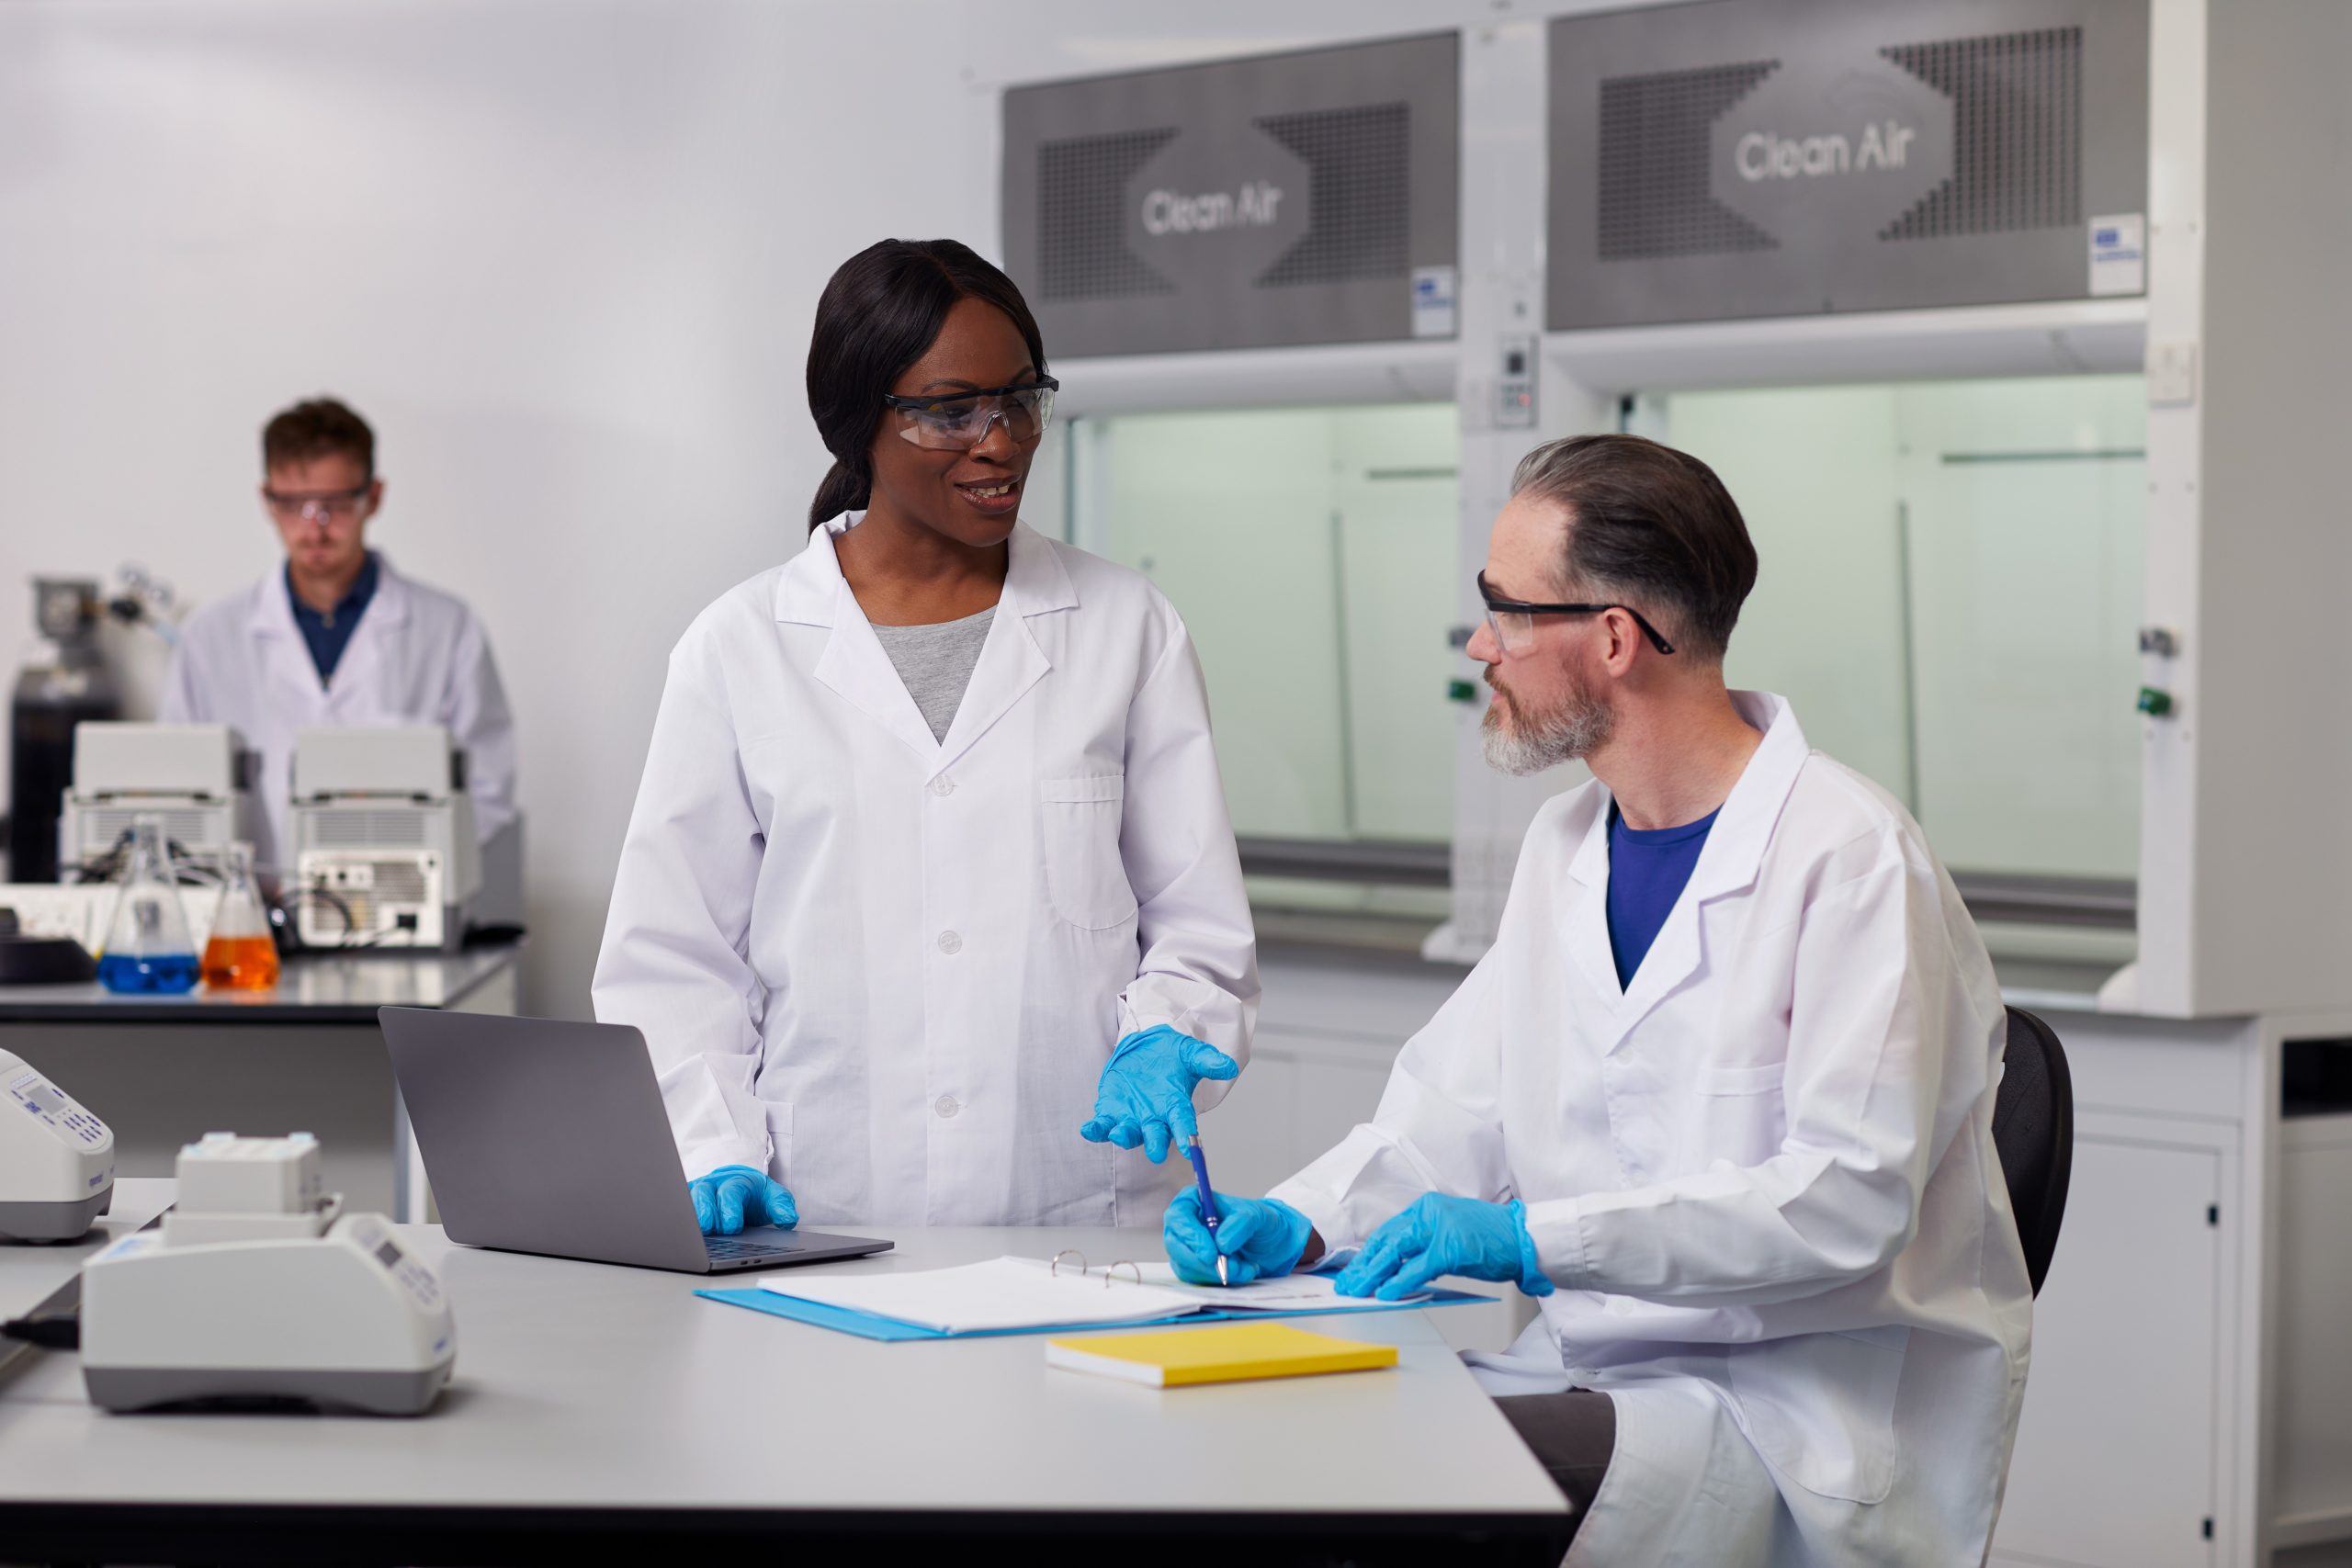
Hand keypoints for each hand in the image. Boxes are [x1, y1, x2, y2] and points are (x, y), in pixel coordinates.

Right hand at [688, 1164, 797, 1234]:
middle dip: (706, 1211)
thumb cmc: (756, 1194)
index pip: (730, 1193)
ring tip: (695, 1234)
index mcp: (736, 1181)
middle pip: (704, 1192)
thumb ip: (782, 1206)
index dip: (730, 1210)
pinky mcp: (686, 1201)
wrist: (741, 1186)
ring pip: (688, 1198)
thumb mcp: (774, 1196)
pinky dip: (679, 1218)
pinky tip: (680, 1233)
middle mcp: (714, 1184)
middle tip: (711, 1230)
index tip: (733, 1228)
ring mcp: (698, 1192)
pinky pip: (678, 1207)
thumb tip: (788, 1220)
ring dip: (691, 1216)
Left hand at [1079, 1025, 1239, 1162]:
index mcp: (1176, 1106)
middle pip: (1156, 1135)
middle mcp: (1155, 1118)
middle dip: (1155, 1144)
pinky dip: (1096, 1129)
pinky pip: (1102, 1125)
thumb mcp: (1190, 1053)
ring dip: (1124, 1137)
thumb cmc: (1171, 1056)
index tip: (1189, 1147)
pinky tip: (1088, 1130)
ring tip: (1119, 1135)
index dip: (1186, 1135)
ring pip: (1129, 1134)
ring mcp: (1131, 1117)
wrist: (1146, 1050)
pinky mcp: (1111, 1112)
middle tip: (1156, 1152)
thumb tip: (1228, 1066)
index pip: (1183, 1123)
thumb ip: (1207, 1060)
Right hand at [1163, 1188, 1313, 1285]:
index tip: (1211, 1254)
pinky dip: (1219, 1279)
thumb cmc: (1258, 1221)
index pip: (1179, 1216)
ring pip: (1187, 1266)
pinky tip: (1241, 1273)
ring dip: (1216, 1272)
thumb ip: (1240, 1224)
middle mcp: (1183, 1225)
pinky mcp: (1192, 1267)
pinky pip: (1197, 1278)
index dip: (1191, 1235)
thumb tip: (1221, 1243)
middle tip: (1229, 1269)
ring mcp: (1185, 1247)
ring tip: (1244, 1268)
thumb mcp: (1257, 1215)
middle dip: (1202, 1261)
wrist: (1269, 1243)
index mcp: (1193, 1201)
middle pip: (1176, 1245)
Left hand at [1333, 1194, 1554, 1301]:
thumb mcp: (1451, 1232)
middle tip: (1347, 1283)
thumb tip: (1397, 1264)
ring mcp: (1439, 1229)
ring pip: (1394, 1254)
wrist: (1523, 1238)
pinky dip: (1397, 1283)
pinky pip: (1415, 1269)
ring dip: (1372, 1275)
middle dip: (1363, 1265)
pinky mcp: (1449, 1248)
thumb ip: (1425, 1242)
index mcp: (1427, 1207)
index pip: (1389, 1231)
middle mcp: (1429, 1212)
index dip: (1369, 1252)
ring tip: (1357, 1291)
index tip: (1355, 1269)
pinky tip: (1384, 1294)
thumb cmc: (1492, 1239)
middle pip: (1386, 1241)